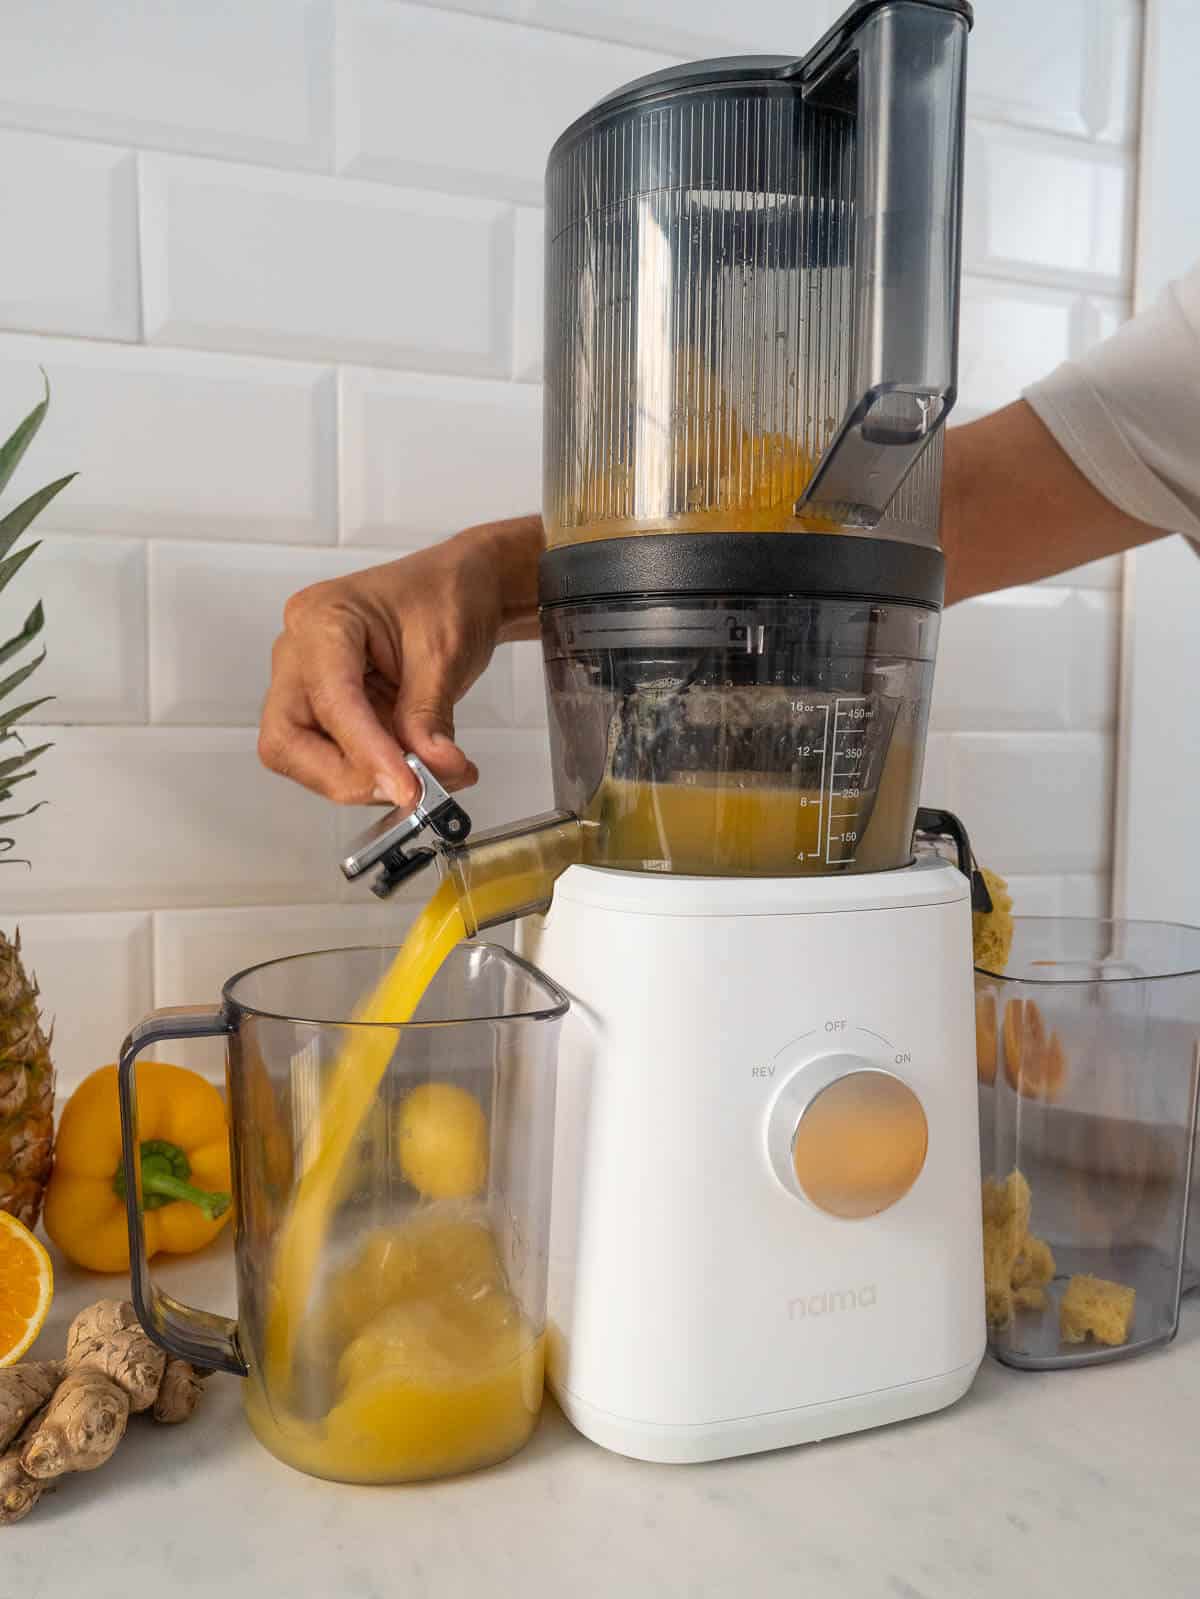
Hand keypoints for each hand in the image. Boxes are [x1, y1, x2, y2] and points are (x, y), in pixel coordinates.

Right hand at [258, 516, 541, 807]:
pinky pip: (332, 756)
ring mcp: (307, 683)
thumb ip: (429, 716)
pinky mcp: (326, 710)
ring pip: (303, 756)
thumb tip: (430, 770)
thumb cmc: (446, 596)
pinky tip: (418, 768)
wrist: (461, 588)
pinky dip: (374, 773)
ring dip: (364, 779)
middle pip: (287, 738)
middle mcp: (300, 651)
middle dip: (346, 775)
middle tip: (408, 788)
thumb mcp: (445, 653)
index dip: (366, 751)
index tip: (406, 786)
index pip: (330, 699)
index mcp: (323, 618)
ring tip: (428, 775)